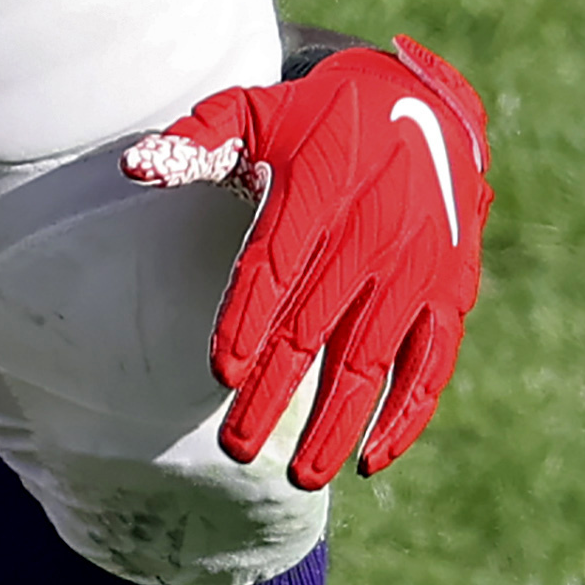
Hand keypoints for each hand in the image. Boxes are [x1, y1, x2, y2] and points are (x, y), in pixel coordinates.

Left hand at [123, 36, 490, 486]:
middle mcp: (372, 234)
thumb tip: (132, 168)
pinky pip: (433, 364)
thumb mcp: (257, 108)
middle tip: (234, 449)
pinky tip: (371, 460)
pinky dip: (408, 415)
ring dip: (337, 423)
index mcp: (319, 191)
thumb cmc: (320, 118)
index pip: (276, 266)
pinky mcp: (451, 292)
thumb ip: (196, 139)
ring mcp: (417, 269)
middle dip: (275, 393)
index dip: (248, 320)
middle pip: (314, 327)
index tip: (222, 374)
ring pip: (372, 359)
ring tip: (296, 477)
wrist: (424, 106)